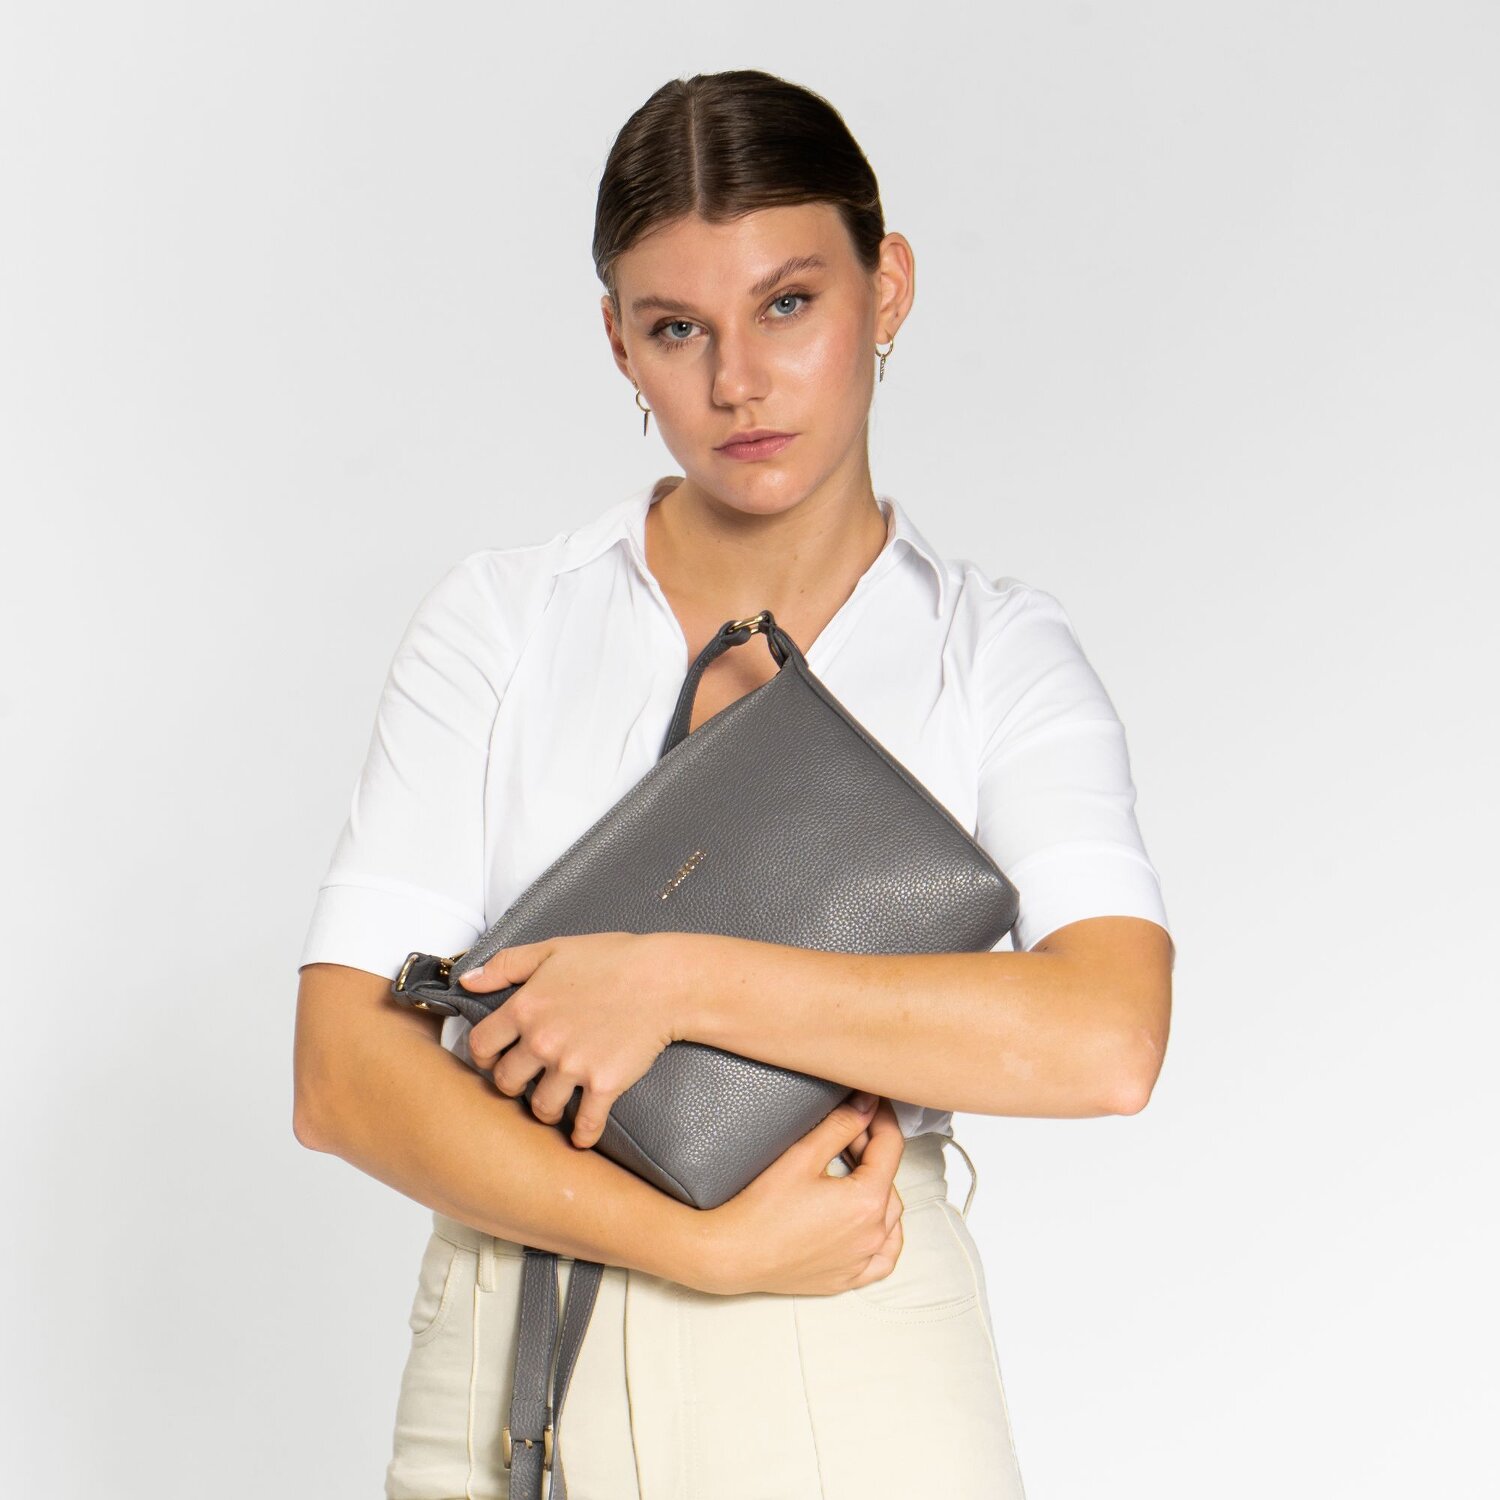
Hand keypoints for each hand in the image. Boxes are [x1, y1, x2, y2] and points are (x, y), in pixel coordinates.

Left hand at [460, 931, 681, 1150]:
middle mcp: (542, 1041)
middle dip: (512, 1084)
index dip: (484, 1055)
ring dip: (545, 1109)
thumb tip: (468, 979)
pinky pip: (585, 1124)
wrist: (664, 980)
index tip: (495, 1058)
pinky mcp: (604, 1085)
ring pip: (541, 1107)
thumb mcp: (553, 949)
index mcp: (525, 1008)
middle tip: (524, 1081)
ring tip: (553, 1104)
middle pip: (506, 1083)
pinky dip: (582, 1134)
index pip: (481, 1045)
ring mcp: (573, 1067)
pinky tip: (582, 1135)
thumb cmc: (613, 960)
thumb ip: (506, 964)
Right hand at [693, 1093, 906, 1297]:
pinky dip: (884, 1234)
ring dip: (878, 1187)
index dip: (881, 1117)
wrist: (735, 1254)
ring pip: (890, 1215)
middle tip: (846, 1131)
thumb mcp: (803, 1155)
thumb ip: (841, 1125)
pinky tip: (868, 1219)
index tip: (870, 1103)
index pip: (891, 1146)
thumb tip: (868, 1105)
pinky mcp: (848, 1277)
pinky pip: (883, 1256)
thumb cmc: (762, 1210)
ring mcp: (862, 1259)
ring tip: (850, 1169)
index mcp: (867, 1201)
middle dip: (872, 1149)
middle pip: (888, 1178)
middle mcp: (873, 1233)